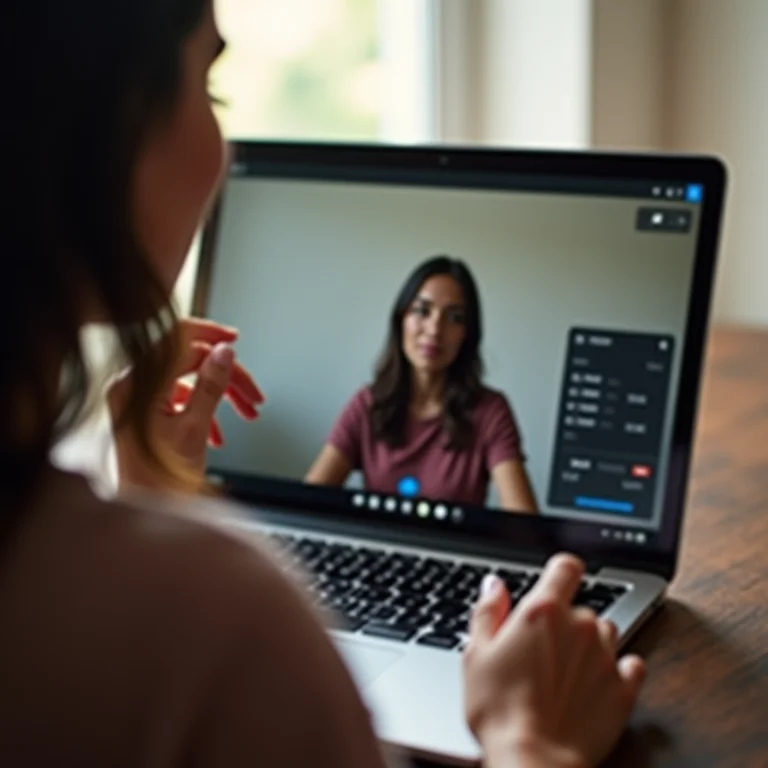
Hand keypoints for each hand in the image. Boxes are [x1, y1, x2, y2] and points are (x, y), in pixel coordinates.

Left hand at [109, 318, 263, 490]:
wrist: (148, 512)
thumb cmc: (158, 481)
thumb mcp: (194, 427)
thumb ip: (211, 385)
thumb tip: (224, 353)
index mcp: (136, 385)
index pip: (177, 342)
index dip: (209, 337)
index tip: (233, 339)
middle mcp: (133, 389)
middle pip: (188, 363)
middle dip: (226, 377)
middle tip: (251, 393)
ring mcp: (140, 403)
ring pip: (190, 382)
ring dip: (222, 397)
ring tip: (246, 413)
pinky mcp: (148, 417)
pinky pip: (183, 401)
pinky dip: (206, 412)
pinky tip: (218, 433)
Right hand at [463, 554, 645, 767]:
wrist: (532, 761)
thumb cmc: (499, 710)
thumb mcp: (476, 654)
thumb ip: (488, 612)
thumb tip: (494, 585)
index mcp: (543, 611)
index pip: (566, 566)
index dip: (561, 572)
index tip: (554, 583)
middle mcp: (580, 626)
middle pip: (581, 607)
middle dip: (565, 623)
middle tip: (541, 651)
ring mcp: (606, 657)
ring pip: (606, 632)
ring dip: (590, 644)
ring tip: (565, 672)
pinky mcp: (624, 690)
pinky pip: (632, 665)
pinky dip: (619, 669)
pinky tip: (597, 683)